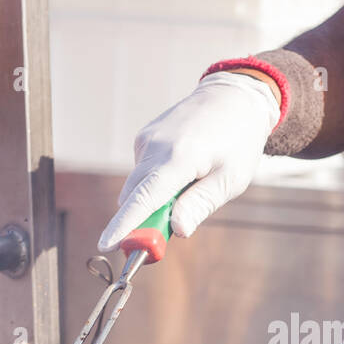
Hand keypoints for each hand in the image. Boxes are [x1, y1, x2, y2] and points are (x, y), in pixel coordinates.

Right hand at [99, 71, 279, 251]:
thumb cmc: (238, 142)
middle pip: (133, 196)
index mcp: (179, 157)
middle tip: (160, 239)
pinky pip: (143, 171)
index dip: (123, 225)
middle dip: (141, 222)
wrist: (234, 97)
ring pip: (137, 185)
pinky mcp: (145, 137)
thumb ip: (200, 205)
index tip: (106, 245)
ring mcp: (147, 139)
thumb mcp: (229, 179)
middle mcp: (156, 146)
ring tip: (190, 188)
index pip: (143, 198)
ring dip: (152, 201)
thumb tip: (177, 230)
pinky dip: (155, 182)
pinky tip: (184, 171)